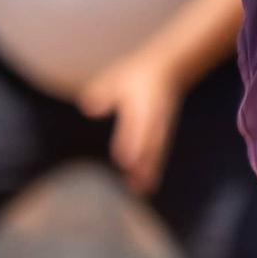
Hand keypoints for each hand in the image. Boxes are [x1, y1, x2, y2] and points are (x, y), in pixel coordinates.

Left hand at [76, 45, 187, 193]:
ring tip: (140, 189)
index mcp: (142, 101)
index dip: (131, 142)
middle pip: (149, 142)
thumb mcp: (118, 77)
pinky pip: (159, 152)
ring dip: (149, 170)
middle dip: (142, 163)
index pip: (136, 124)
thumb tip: (88, 108)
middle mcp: (154, 116)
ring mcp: (161, 125)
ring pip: (156, 151)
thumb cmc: (135, 74)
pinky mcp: (163, 133)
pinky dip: (153, 169)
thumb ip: (104, 93)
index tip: (124, 160)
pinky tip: (145, 187)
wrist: (168, 67)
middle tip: (135, 183)